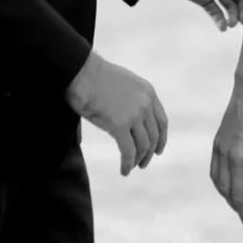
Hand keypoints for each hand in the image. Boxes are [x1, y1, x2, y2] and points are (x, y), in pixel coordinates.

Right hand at [64, 53, 167, 175]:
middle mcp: (145, 104)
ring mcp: (134, 115)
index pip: (162, 121)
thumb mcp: (121, 84)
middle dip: (149, 152)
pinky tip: (123, 171)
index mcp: (148, 92)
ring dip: (139, 160)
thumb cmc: (93, 76)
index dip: (161, 138)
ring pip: (143, 146)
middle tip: (143, 164)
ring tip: (132, 168)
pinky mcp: (119, 125)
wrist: (81, 71)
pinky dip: (127, 164)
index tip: (157, 150)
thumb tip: (118, 120)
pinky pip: (128, 152)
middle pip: (154, 136)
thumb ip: (127, 101)